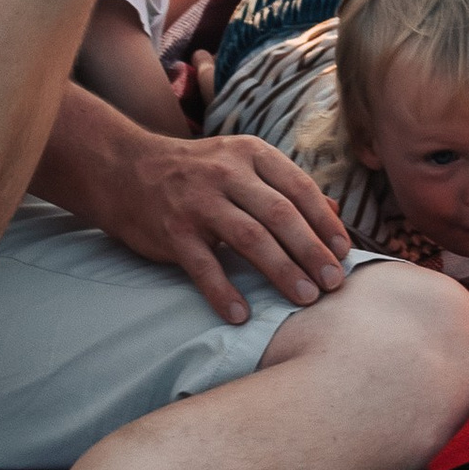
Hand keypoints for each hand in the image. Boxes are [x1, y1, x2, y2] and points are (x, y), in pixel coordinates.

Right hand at [39, 87, 350, 320]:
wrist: (124, 168)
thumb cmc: (194, 173)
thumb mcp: (240, 165)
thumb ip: (284, 187)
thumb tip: (335, 214)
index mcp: (250, 153)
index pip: (298, 187)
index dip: (325, 222)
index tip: (344, 253)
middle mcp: (227, 173)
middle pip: (280, 215)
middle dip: (312, 251)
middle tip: (333, 283)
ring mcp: (198, 201)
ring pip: (250, 238)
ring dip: (282, 271)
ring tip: (304, 298)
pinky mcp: (173, 230)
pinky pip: (204, 266)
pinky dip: (224, 292)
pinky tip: (241, 315)